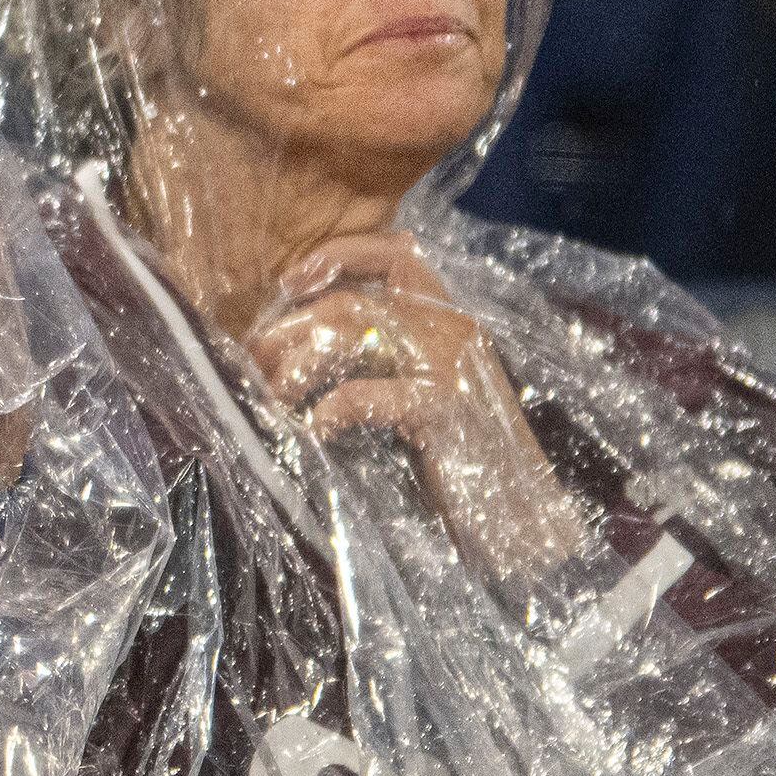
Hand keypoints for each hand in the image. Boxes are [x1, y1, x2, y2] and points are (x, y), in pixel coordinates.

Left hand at [247, 232, 588, 578]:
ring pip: (351, 330)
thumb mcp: (428, 393)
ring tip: (270, 394)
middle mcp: (453, 328)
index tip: (290, 282)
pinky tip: (314, 429)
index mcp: (451, 319)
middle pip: (353, 300)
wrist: (521, 522)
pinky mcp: (442, 409)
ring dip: (297, 361)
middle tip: (254, 359)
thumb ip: (391, 354)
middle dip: (291, 327)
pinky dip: (328, 407)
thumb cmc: (466, 463)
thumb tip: (305, 341)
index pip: (396, 253)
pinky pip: (363, 392)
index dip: (339, 256)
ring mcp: (450, 365)